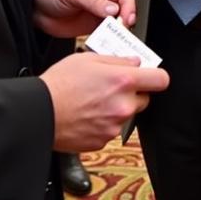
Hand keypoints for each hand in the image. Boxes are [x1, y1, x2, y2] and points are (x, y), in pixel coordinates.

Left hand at [32, 0, 135, 36]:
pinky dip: (110, 35)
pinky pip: (108, 29)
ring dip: (119, 27)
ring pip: (119, 18)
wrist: (33, 8)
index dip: (128, 2)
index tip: (127, 16)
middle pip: (125, 3)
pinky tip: (107, 39)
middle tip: (123, 28)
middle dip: (126, 16)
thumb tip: (113, 10)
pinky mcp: (95, 22)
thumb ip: (92, 1)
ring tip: (116, 35)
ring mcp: (100, 7)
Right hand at [41, 52, 169, 151]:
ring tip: (93, 101)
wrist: (39, 112)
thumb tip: (134, 62)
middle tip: (112, 87)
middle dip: (133, 93)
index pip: (161, 80)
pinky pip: (111, 129)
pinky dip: (103, 123)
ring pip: (126, 115)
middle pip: (144, 99)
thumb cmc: (59, 84)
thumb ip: (117, 59)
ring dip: (116, 108)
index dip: (156, 76)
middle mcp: (123, 105)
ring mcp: (114, 126)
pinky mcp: (103, 141)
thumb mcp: (88, 58)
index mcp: (123, 81)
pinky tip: (87, 114)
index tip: (150, 76)